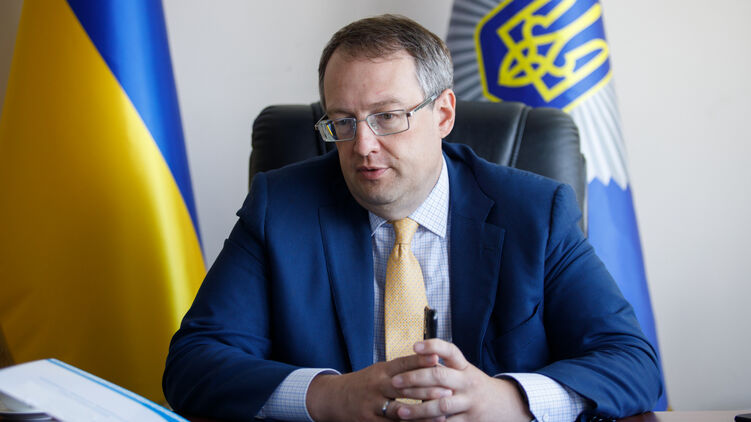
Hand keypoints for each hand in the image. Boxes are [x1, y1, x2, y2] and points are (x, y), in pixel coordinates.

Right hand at [306, 353, 450, 420]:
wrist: (334, 398)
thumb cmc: (364, 384)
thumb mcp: (379, 371)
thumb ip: (401, 369)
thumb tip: (430, 360)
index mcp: (381, 371)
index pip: (403, 363)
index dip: (420, 360)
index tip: (438, 358)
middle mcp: (377, 386)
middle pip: (404, 387)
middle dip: (428, 389)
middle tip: (448, 391)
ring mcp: (373, 405)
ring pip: (400, 410)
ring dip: (422, 413)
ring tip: (441, 414)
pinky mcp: (369, 421)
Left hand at [390, 339, 533, 421]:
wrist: (503, 405)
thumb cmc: (473, 385)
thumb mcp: (464, 371)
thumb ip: (444, 366)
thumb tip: (413, 358)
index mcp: (464, 367)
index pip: (450, 350)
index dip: (433, 346)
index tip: (415, 346)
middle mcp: (467, 382)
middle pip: (439, 376)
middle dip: (415, 379)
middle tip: (395, 382)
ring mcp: (469, 402)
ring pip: (441, 405)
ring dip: (419, 409)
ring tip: (401, 411)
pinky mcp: (469, 421)